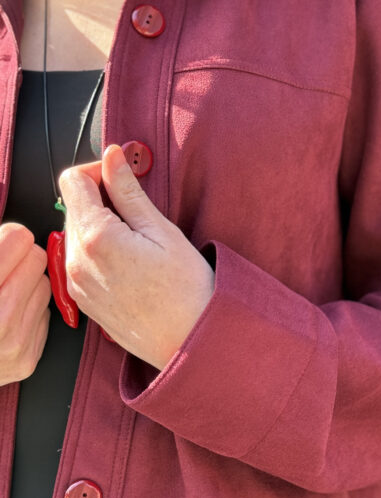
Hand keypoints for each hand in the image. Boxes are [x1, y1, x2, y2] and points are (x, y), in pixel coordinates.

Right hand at [0, 223, 51, 386]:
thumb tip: (17, 233)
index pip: (19, 239)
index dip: (11, 238)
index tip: (7, 241)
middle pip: (37, 259)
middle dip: (21, 259)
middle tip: (5, 267)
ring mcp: (12, 345)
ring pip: (45, 285)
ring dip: (27, 285)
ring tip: (3, 294)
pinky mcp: (26, 361)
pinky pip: (44, 314)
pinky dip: (28, 311)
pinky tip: (7, 317)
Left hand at [58, 145, 214, 369]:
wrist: (189, 341)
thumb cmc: (185, 288)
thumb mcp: (161, 230)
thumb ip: (128, 190)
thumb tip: (113, 156)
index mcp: (95, 238)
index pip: (73, 182)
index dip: (97, 170)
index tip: (121, 176)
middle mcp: (75, 261)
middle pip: (73, 207)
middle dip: (100, 198)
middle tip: (138, 209)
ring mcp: (75, 284)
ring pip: (75, 234)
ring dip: (100, 225)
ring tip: (138, 239)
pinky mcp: (82, 300)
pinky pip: (79, 260)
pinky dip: (98, 250)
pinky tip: (129, 260)